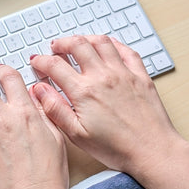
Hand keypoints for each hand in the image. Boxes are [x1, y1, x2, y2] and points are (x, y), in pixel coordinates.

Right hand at [30, 35, 183, 177]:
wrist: (151, 150)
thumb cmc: (116, 148)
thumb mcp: (77, 135)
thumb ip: (55, 109)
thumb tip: (40, 90)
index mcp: (84, 92)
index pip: (55, 66)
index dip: (41, 61)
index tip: (37, 63)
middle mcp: (103, 76)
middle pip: (77, 45)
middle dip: (61, 43)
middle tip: (55, 47)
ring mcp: (124, 73)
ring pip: (101, 42)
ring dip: (85, 38)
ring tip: (78, 42)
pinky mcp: (140, 76)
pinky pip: (126, 50)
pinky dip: (113, 43)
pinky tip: (108, 46)